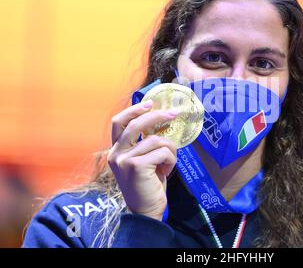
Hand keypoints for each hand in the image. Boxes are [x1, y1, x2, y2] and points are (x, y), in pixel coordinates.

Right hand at [107, 100, 178, 220]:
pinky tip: (167, 171)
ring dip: (170, 149)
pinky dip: (170, 160)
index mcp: (116, 151)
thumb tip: (162, 121)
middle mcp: (116, 154)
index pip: (119, 122)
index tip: (150, 103)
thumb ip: (145, 144)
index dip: (134, 110)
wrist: (145, 212)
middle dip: (157, 116)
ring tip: (169, 162)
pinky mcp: (136, 166)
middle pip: (136, 124)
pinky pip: (162, 152)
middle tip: (173, 114)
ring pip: (156, 140)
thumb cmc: (147, 185)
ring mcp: (124, 160)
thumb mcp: (143, 161)